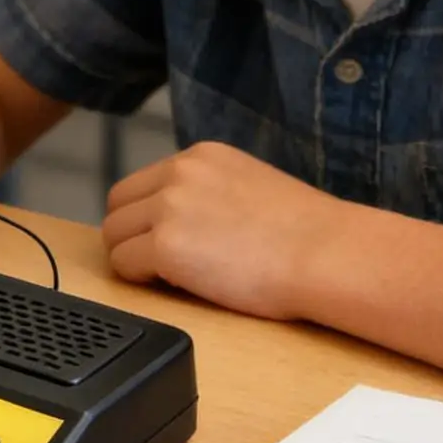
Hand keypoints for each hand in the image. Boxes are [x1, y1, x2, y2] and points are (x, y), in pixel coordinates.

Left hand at [102, 141, 340, 317]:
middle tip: (155, 263)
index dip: (145, 217)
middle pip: (117, 205)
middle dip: (130, 235)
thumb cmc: (306, 234)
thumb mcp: (250, 186)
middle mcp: (179, 174)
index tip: (160, 238)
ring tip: (169, 277)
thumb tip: (181, 218)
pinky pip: (123, 264)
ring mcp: (169, 208)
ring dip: (132, 258)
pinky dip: (139, 279)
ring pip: (114, 235)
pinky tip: (172, 285)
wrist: (329, 254)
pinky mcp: (166, 247)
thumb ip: (209, 192)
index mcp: (201, 157)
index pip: (142, 184)